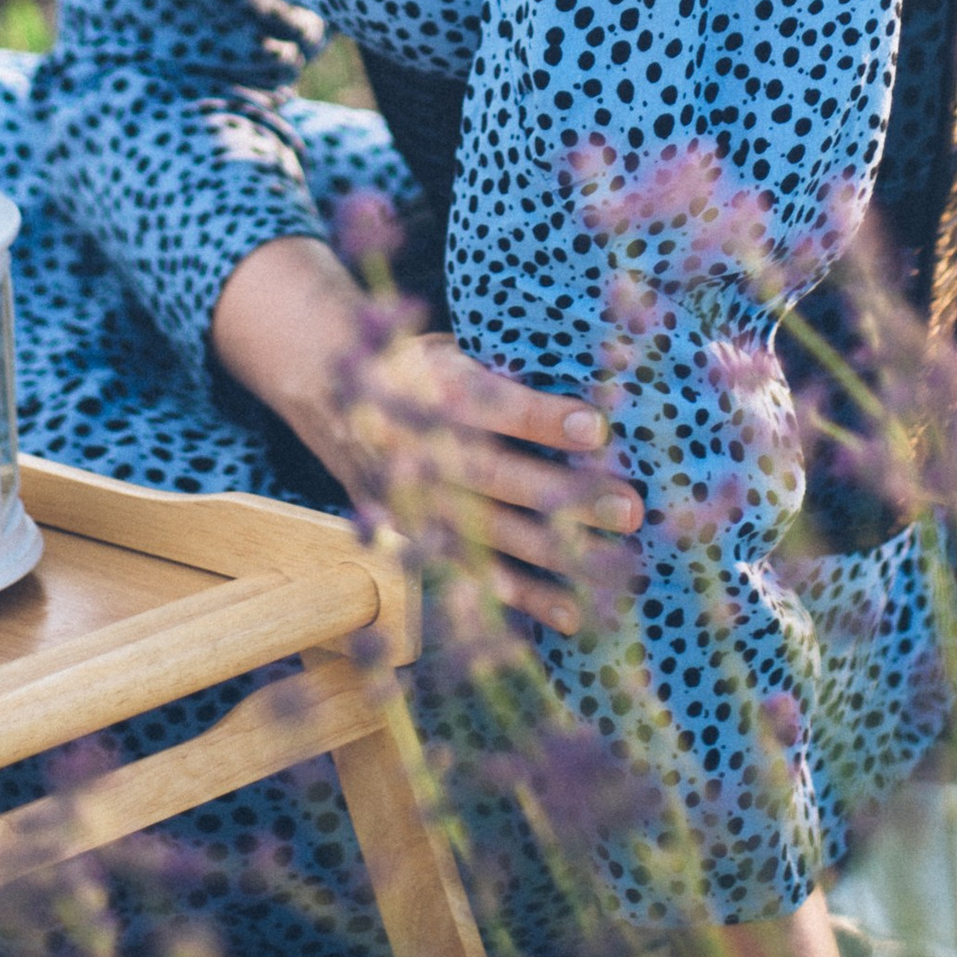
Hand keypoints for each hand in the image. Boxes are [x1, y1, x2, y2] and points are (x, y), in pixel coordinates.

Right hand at [208, 238, 643, 636]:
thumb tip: (595, 385)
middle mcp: (420, 446)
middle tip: (630, 508)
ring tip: (619, 566)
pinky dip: (518, 596)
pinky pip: (468, 572)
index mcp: (431, 386)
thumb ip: (499, 369)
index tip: (597, 427)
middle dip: (566, 497)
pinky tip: (569, 612)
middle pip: (499, 477)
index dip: (541, 419)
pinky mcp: (411, 535)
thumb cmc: (416, 362)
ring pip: (490, 534)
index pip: (491, 406)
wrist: (326, 386)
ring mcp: (414, 499)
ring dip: (557, 553)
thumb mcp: (446, 344)